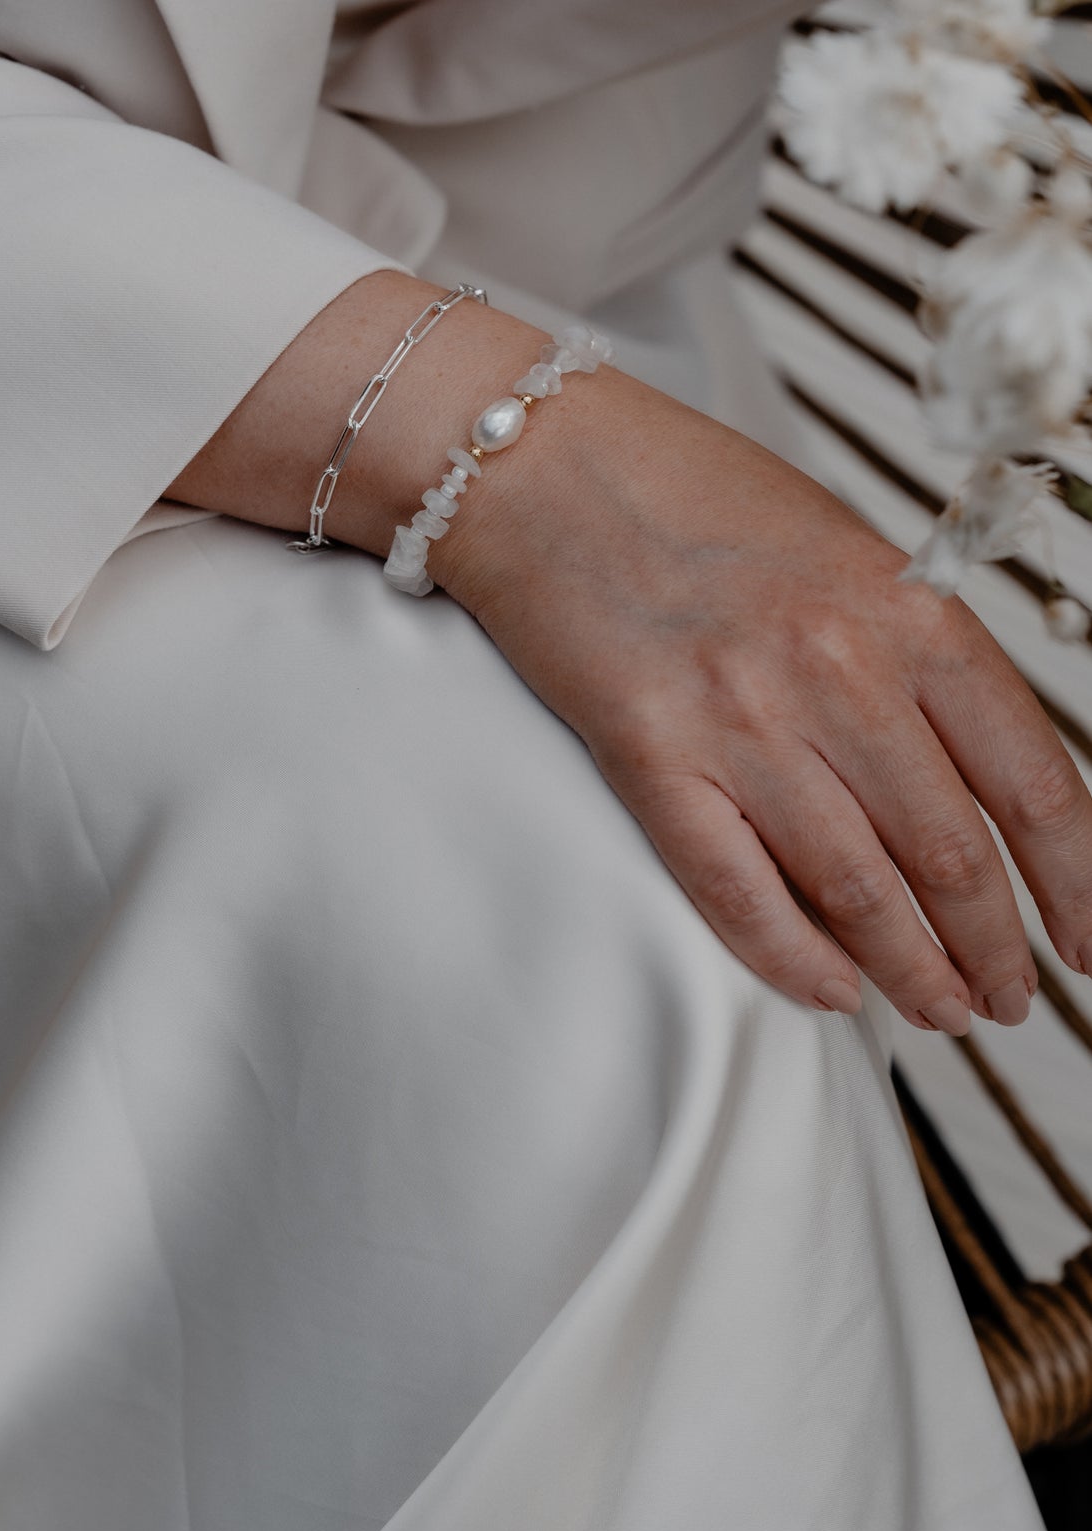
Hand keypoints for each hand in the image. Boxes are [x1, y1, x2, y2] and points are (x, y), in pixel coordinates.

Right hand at [433, 366, 1091, 1032]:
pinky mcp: (649, 757)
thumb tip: (960, 781)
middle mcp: (836, 670)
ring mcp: (739, 720)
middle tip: (1006, 999)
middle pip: (948, 852)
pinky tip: (833, 992)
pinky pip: (737, 889)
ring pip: (856, 888)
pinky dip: (793, 957)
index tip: (1084, 940)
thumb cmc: (692, 499)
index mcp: (904, 611)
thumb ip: (908, 657)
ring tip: (941, 1010)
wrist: (544, 467)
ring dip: (912, 969)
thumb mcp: (844, 552)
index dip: (1073, 881)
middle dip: (994, 947)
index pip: (1028, 779)